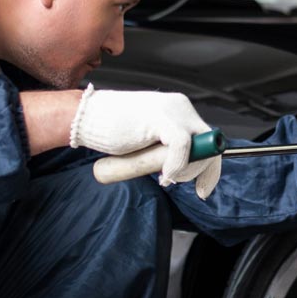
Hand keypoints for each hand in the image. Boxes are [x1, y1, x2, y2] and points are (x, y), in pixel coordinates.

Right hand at [69, 86, 221, 196]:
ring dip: (185, 171)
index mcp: (180, 110)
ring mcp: (173, 111)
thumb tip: (188, 169)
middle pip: (209, 145)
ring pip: (199, 148)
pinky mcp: (162, 119)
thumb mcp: (149, 139)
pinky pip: (183, 147)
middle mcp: (181, 106)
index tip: (202, 191)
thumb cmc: (112, 130)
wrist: (87, 117)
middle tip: (171, 181)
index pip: (208, 140)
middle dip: (197, 172)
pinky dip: (176, 166)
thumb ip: (168, 148)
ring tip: (162, 176)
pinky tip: (164, 175)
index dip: (208, 167)